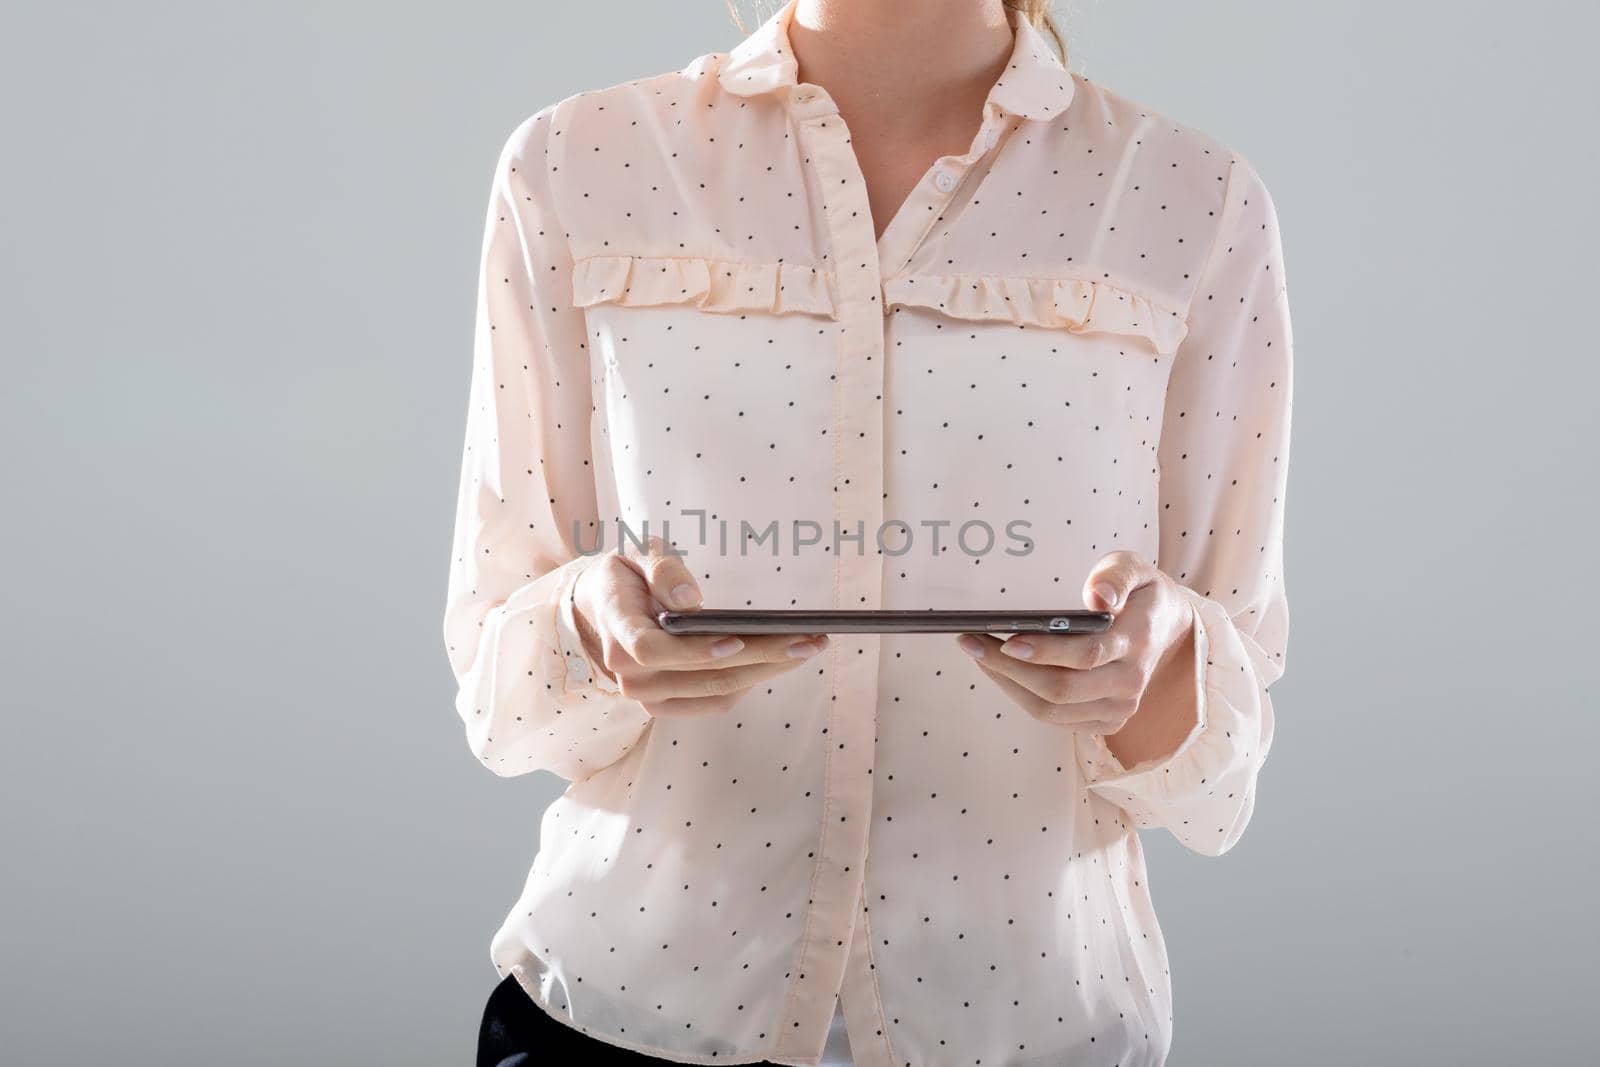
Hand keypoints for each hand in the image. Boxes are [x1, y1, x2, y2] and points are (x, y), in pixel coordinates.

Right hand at [572, 537, 828, 716]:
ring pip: (715, 690)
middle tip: (807, 639)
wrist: (604, 609)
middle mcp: (626, 672)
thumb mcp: (637, 554)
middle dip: (759, 657)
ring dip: (765, 672)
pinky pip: (714, 702)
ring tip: (807, 646)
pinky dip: (749, 684)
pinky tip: (779, 662)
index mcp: (616, 626)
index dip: (694, 650)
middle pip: (699, 674)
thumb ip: (661, 568)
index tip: (738, 640)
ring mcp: (646, 694)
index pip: (650, 649)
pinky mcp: (665, 706)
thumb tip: (688, 597)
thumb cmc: (629, 576)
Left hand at [956, 550, 1196, 736]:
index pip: (1087, 655)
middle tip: (971, 642)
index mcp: (1137, 641)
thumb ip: (1116, 576)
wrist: (1164, 627)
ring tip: (977, 654)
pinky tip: (1001, 671)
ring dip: (1007, 684)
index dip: (1044, 651)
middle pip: (1060, 689)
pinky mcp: (1106, 721)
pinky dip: (1021, 696)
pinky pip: (1054, 719)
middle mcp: (1130, 682)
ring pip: (1051, 710)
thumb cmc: (1137, 592)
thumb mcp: (1134, 567)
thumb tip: (1098, 597)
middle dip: (1008, 668)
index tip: (1006, 639)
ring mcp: (1119, 707)